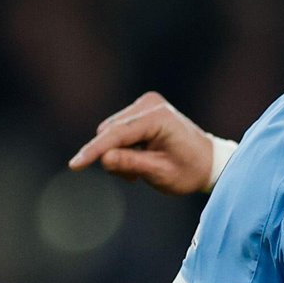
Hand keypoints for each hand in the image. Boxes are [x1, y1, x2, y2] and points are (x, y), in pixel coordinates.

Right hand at [68, 91, 222, 195]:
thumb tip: (104, 158)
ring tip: (140, 170)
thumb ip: (131, 164)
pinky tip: (141, 157)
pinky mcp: (141, 109)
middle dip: (112, 156)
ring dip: (118, 153)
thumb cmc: (189, 170)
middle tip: (134, 178)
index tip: (74, 165)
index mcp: (157, 118)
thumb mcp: (160, 173)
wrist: (209, 161)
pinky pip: (118, 130)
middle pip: (110, 132)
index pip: (117, 135)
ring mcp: (145, 104)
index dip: (94, 152)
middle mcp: (149, 104)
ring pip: (111, 132)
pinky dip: (123, 147)